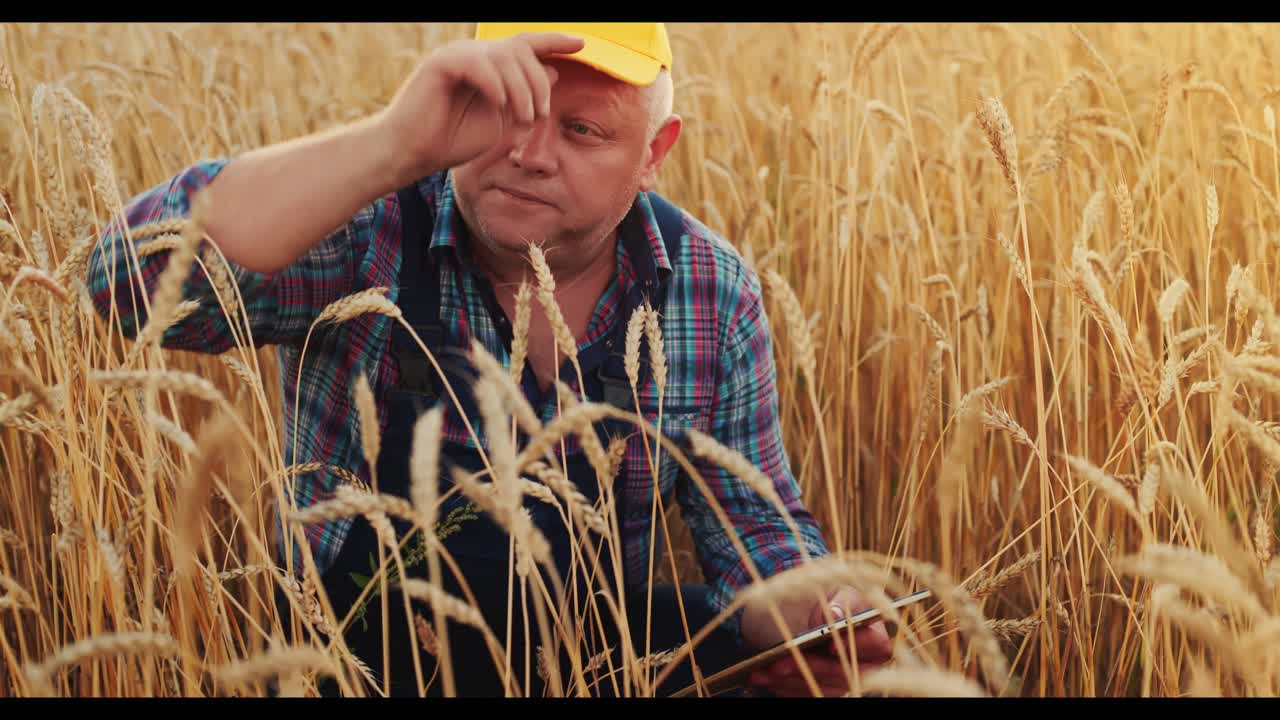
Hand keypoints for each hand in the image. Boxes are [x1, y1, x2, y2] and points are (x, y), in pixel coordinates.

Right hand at [376, 32, 586, 183]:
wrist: (413, 154)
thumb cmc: (452, 139)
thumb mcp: (501, 120)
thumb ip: (525, 97)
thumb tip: (553, 70)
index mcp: (488, 65)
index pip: (525, 45)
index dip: (554, 41)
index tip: (581, 44)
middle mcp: (474, 54)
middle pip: (521, 49)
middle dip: (538, 82)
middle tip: (540, 115)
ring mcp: (456, 55)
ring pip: (504, 56)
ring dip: (522, 89)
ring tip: (523, 118)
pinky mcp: (441, 63)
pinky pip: (480, 63)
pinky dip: (496, 85)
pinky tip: (498, 104)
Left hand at [746, 586, 892, 696]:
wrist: (787, 607)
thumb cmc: (811, 592)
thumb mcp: (821, 588)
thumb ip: (835, 601)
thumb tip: (835, 616)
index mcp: (869, 627)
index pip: (876, 643)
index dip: (857, 646)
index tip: (830, 645)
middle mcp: (861, 657)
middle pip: (847, 673)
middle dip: (813, 668)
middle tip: (781, 662)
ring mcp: (842, 676)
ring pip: (824, 688)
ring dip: (791, 680)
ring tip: (763, 670)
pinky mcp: (822, 688)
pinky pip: (808, 694)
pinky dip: (783, 687)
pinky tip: (763, 677)